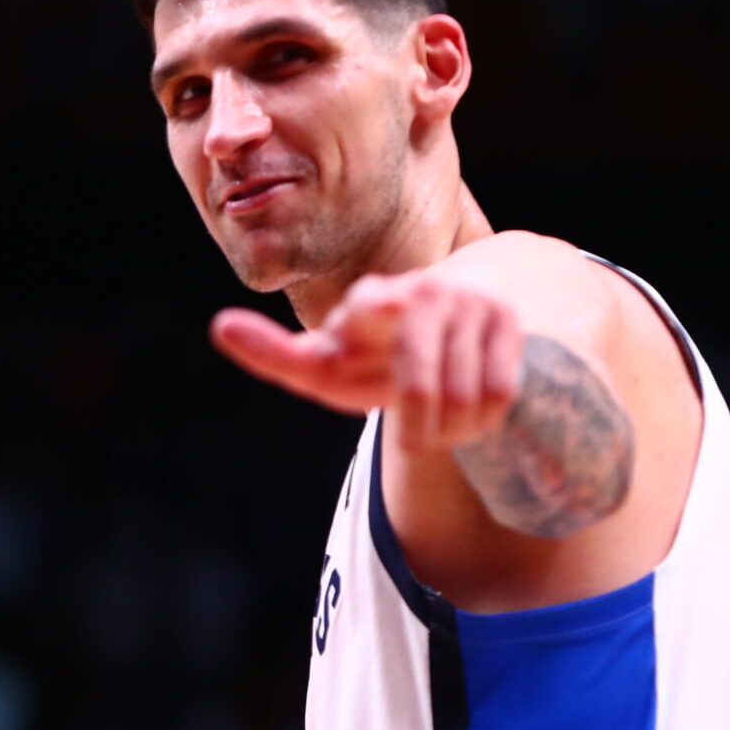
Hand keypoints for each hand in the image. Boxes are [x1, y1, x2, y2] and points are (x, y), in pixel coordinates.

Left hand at [210, 272, 523, 451]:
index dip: (362, 319)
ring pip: (462, 399)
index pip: (367, 308)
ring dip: (454, 430)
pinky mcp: (509, 321)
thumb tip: (220, 326)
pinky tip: (474, 409)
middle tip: (416, 438)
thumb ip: (278, 354)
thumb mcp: (332, 359)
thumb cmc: (381, 350)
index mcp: (370, 302)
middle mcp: (422, 291)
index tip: (353, 322)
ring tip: (444, 423)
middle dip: (420, 429)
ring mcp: (470, 303)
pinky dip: (485, 418)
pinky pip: (499, 393)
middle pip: (422, 389)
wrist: (464, 311)